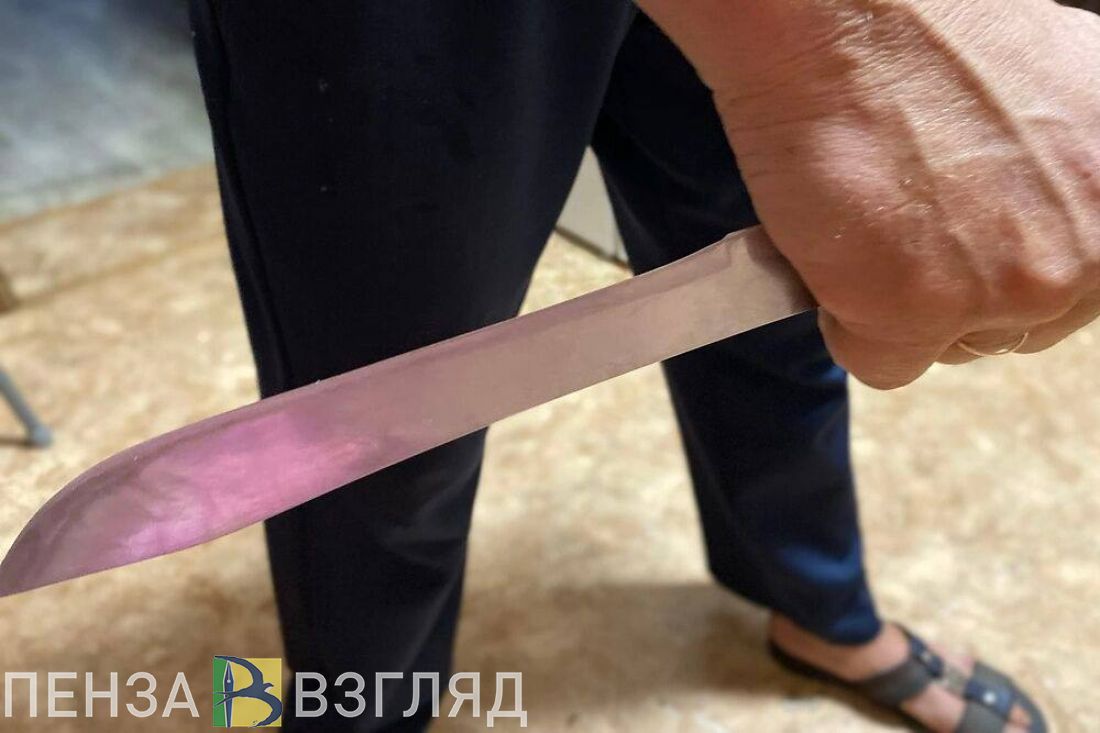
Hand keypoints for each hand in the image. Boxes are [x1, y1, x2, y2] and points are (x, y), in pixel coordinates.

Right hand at [643, 0, 1099, 387]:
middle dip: (963, 287)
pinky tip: (843, 244)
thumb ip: (1071, 184)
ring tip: (879, 215)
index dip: (1014, 258)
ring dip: (905, 302)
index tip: (976, 234)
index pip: (1081, 286)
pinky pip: (880, 362)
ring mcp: (1012, 287)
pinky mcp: (916, 310)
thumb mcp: (1064, 103)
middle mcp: (1096, 253)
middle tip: (916, 217)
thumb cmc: (931, 39)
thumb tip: (1045, 222)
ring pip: (951, 346)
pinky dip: (847, 319)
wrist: (844, 17)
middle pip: (1021, 326)